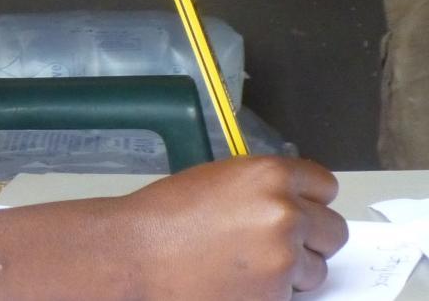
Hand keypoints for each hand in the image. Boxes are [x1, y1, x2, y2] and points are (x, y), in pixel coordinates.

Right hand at [121, 156, 345, 297]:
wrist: (131, 255)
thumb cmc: (161, 219)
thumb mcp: (216, 181)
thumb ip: (261, 189)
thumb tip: (291, 205)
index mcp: (270, 175)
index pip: (324, 186)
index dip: (309, 201)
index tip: (298, 211)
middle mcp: (285, 212)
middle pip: (333, 230)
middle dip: (309, 240)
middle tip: (274, 246)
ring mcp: (284, 256)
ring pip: (317, 268)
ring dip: (292, 271)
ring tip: (246, 268)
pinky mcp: (276, 293)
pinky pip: (293, 295)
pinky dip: (272, 294)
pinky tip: (237, 283)